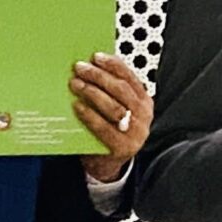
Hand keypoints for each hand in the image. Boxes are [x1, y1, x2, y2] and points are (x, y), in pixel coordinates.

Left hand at [71, 55, 152, 181]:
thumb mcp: (116, 109)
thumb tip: (91, 67)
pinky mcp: (122, 147)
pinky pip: (104, 127)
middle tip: (80, 68)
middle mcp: (144, 116)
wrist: (108, 164)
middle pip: (122, 90)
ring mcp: (135, 133)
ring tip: (76, 84)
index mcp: (145, 102)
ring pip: (115, 107)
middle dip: (99, 76)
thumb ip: (111, 92)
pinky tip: (77, 106)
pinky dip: (89, 115)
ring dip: (93, 93)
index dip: (114, 65)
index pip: (131, 78)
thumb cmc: (109, 130)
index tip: (96, 56)